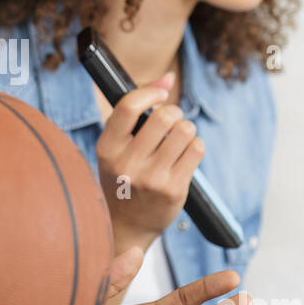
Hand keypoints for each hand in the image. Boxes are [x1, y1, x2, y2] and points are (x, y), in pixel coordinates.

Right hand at [95, 74, 204, 254]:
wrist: (125, 225)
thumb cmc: (123, 177)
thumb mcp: (116, 147)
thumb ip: (135, 112)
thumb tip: (168, 78)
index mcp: (106, 148)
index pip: (128, 107)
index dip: (150, 93)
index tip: (161, 95)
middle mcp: (126, 164)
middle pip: (164, 116)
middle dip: (174, 113)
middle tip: (171, 123)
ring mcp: (151, 179)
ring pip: (185, 131)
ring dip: (186, 130)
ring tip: (178, 141)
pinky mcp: (173, 190)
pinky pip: (197, 149)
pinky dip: (195, 146)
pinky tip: (185, 155)